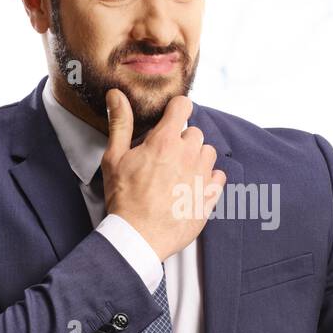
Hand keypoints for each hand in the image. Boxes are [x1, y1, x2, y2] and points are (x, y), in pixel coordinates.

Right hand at [102, 89, 226, 260]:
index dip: (176, 109)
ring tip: (178, 172)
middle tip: (165, 156)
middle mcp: (188, 154)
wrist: (137, 238)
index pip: (183, 105)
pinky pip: (219, 177)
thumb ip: (120, 123)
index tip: (170, 118)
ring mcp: (202, 176)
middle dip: (182, 139)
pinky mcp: (209, 196)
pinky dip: (209, 178)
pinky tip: (192, 186)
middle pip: (195, 131)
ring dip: (196, 157)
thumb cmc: (123, 199)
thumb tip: (116, 94)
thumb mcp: (114, 158)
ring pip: (208, 152)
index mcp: (164, 141)